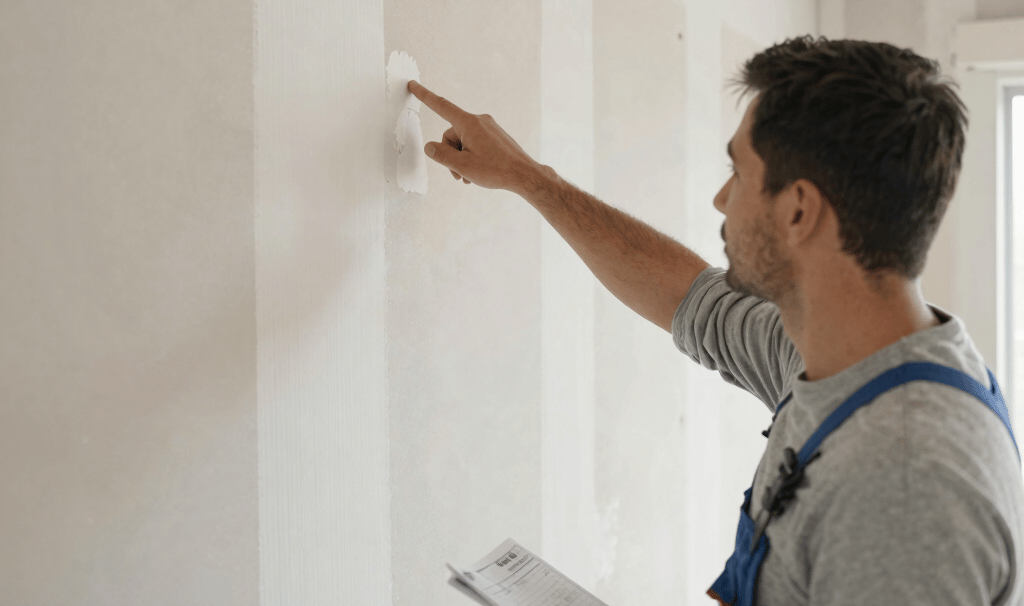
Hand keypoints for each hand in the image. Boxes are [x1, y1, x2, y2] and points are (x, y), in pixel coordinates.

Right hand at [408, 80, 543, 195]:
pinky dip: (472, 156)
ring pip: (464, 141)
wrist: (524, 175)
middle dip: (450, 154)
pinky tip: (477, 171)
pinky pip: (476, 143)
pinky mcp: (496, 136)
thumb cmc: (495, 170)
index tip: (413, 85)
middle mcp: (479, 120)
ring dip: (461, 158)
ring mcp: (489, 127)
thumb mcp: (462, 165)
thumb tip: (430, 147)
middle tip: (458, 174)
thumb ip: (441, 155)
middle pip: (452, 134)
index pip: (441, 106)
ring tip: (469, 176)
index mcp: (469, 123)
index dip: (425, 96)